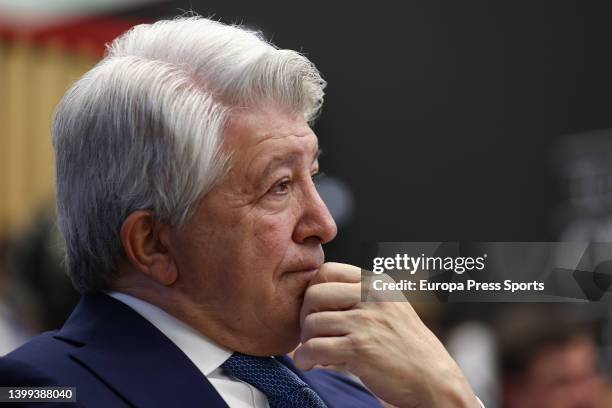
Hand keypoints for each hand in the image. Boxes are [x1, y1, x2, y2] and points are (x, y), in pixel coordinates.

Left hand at [293, 262, 479, 407]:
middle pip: (313, 294)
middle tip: (311, 334)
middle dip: (305, 316)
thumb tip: (313, 293)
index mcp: (376, 283)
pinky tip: (310, 364)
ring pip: (312, 323)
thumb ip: (359, 296)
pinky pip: (314, 348)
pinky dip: (304, 359)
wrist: (433, 379)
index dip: (313, 291)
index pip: (327, 271)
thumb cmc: (406, 346)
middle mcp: (371, 297)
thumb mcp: (389, 307)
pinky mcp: (359, 348)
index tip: (316, 311)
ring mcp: (365, 322)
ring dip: (306, 341)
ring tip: (314, 352)